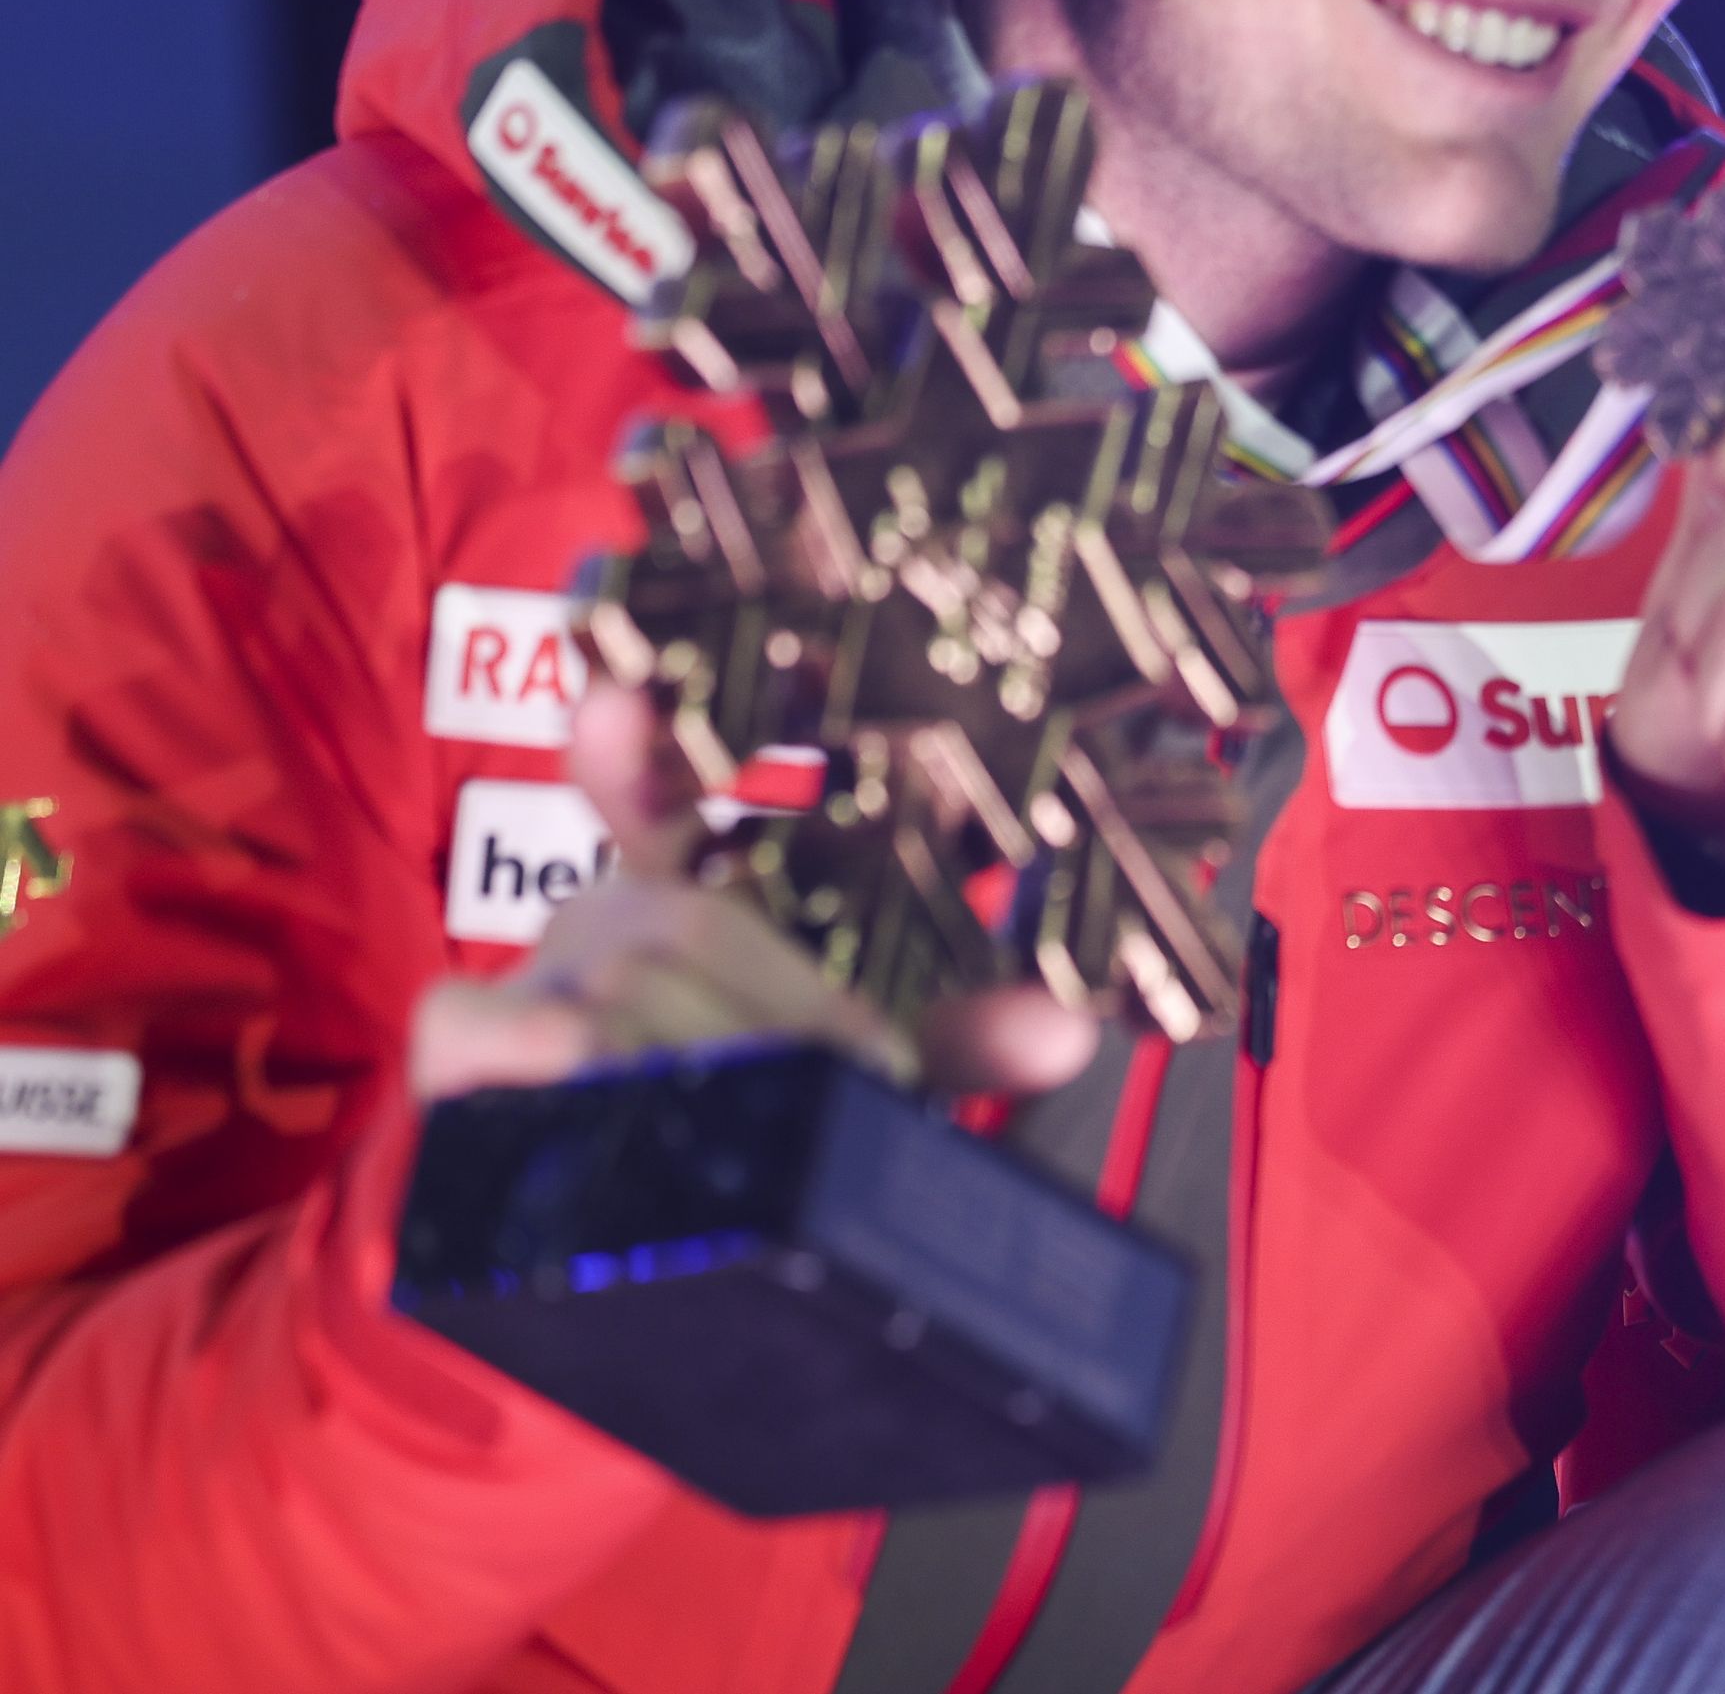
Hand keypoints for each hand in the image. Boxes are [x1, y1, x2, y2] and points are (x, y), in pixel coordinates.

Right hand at [407, 686, 1099, 1103]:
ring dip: (701, 1058)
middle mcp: (613, 908)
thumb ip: (957, 1040)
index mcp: (699, 888)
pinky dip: (516, 1041)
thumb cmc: (726, 1108)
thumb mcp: (852, 1062)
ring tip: (761, 1115)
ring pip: (617, 987)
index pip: (675, 795)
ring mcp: (538, 972)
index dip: (644, 747)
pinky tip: (556, 1048)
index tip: (617, 694)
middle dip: (785, 1012)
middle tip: (850, 1077)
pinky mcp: (465, 1046)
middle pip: (692, 924)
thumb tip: (1067, 1027)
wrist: (594, 1222)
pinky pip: (472, 1027)